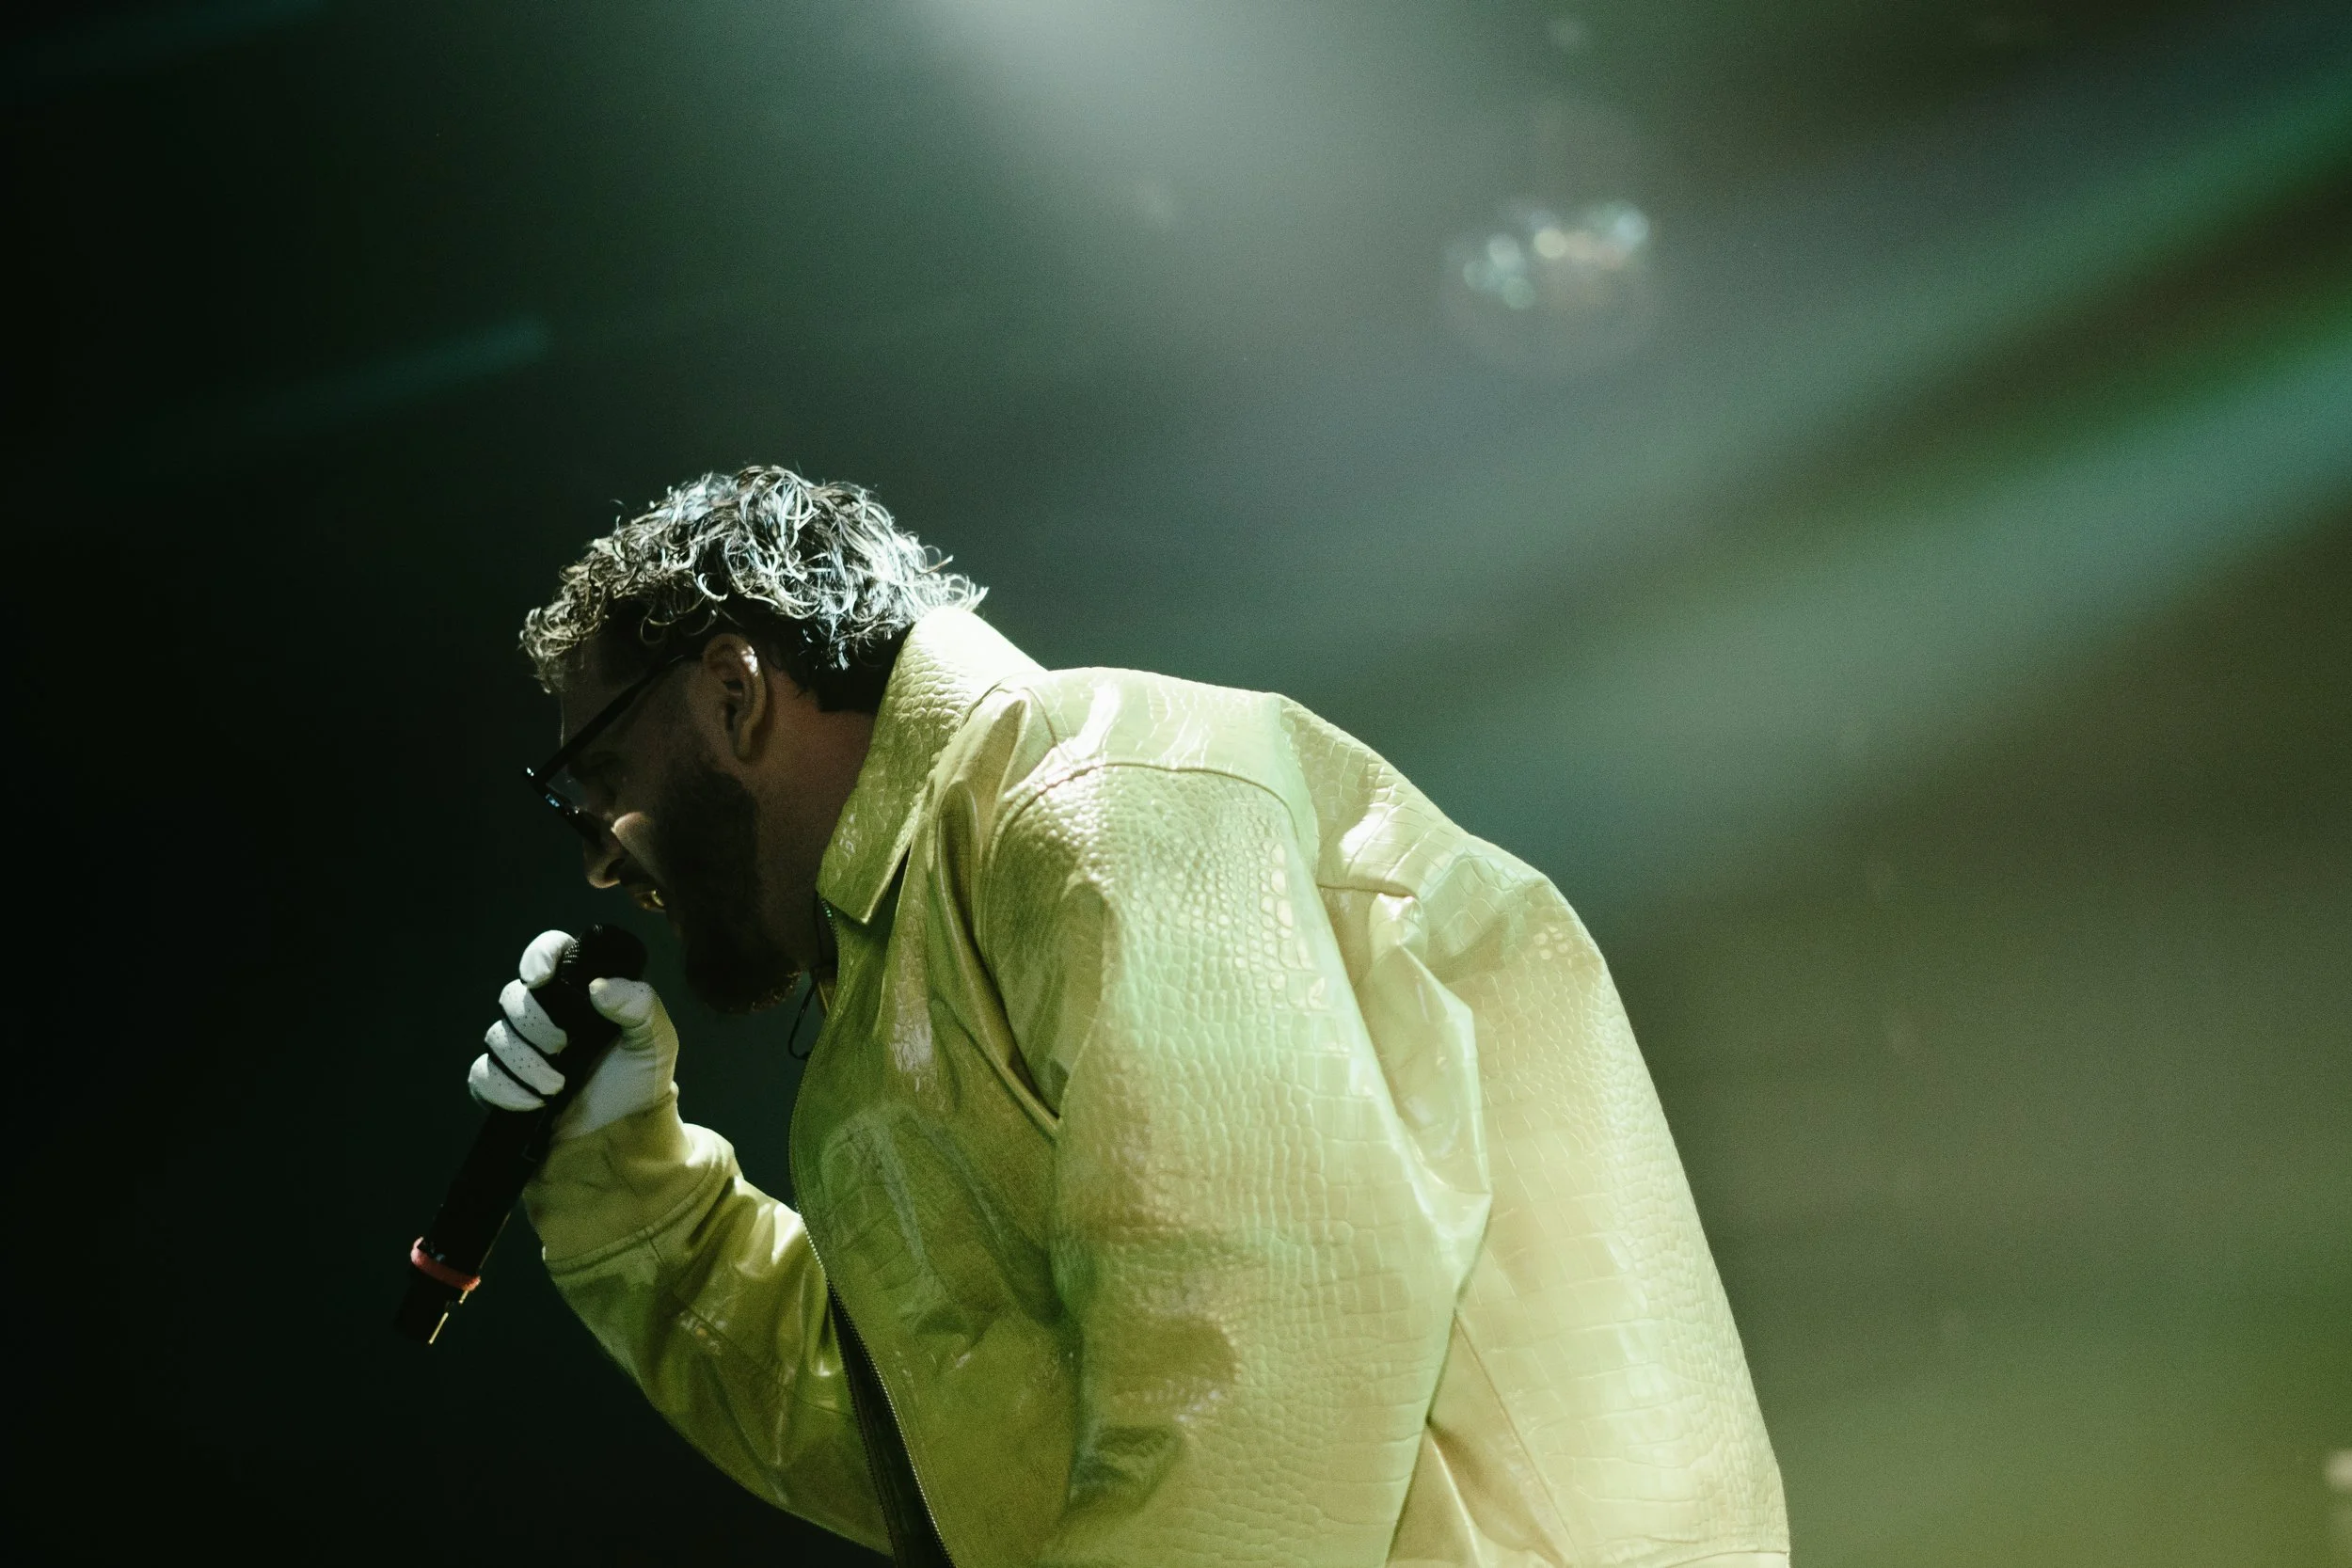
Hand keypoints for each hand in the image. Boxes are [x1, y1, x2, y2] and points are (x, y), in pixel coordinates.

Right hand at [466, 929, 680, 1140]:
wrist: (625, 1141)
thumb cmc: (641, 1085)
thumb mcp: (655, 1042)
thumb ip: (640, 1007)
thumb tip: (598, 986)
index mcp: (581, 997)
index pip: (550, 954)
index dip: (539, 956)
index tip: (541, 977)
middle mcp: (548, 1018)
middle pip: (512, 997)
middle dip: (532, 1021)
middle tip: (563, 1046)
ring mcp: (523, 1053)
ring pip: (496, 1036)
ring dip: (523, 1061)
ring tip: (556, 1087)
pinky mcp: (505, 1087)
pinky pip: (481, 1076)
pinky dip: (504, 1088)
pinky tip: (533, 1102)